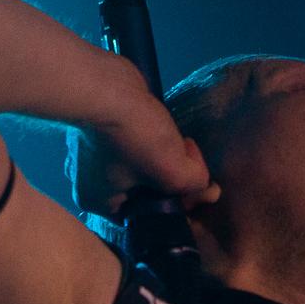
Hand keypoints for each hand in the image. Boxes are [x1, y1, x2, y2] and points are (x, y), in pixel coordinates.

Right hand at [65, 77, 219, 218]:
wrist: (107, 86)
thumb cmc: (134, 137)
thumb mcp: (172, 172)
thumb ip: (195, 186)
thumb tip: (209, 188)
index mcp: (101, 203)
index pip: (148, 218)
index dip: (175, 207)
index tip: (193, 191)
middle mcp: (96, 185)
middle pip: (149, 194)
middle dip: (173, 180)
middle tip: (185, 162)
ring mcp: (98, 158)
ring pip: (147, 169)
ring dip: (167, 159)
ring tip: (179, 145)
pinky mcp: (110, 133)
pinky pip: (141, 148)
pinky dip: (157, 142)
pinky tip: (169, 132)